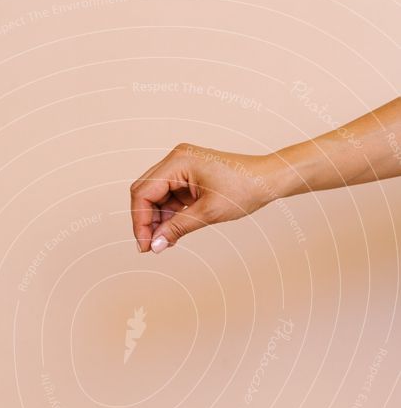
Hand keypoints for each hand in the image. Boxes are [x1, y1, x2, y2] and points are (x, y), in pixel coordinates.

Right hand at [130, 143, 282, 252]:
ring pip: (156, 198)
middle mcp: (176, 160)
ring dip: (158, 221)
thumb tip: (155, 245)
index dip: (140, 221)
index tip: (145, 245)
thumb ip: (177, 228)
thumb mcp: (208, 212)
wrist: (268, 180)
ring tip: (164, 243)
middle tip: (150, 247)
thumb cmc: (245, 187)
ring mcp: (182, 168)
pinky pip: (170, 198)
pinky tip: (172, 234)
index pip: (144, 192)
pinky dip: (169, 217)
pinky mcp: (188, 178)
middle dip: (146, 221)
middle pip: (146, 193)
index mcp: (178, 161)